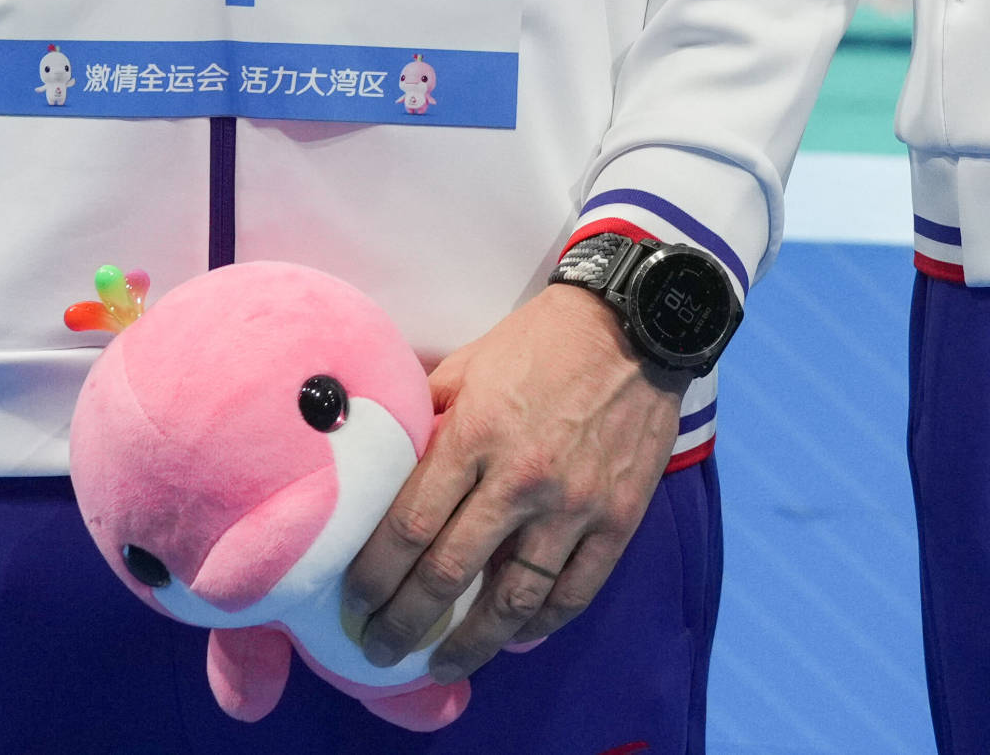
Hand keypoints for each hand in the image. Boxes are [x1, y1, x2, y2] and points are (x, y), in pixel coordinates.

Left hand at [340, 283, 685, 679]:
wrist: (635, 325)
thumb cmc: (540, 343)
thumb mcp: (467, 364)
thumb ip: (426, 418)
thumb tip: (379, 459)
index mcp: (474, 433)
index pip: (409, 525)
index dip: (374, 575)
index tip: (354, 602)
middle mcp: (521, 477)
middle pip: (449, 574)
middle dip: (404, 622)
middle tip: (379, 650)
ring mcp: (574, 504)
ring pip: (513, 600)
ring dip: (471, 643)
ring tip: (444, 664)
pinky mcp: (618, 518)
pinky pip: (574, 591)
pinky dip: (541, 625)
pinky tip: (516, 638)